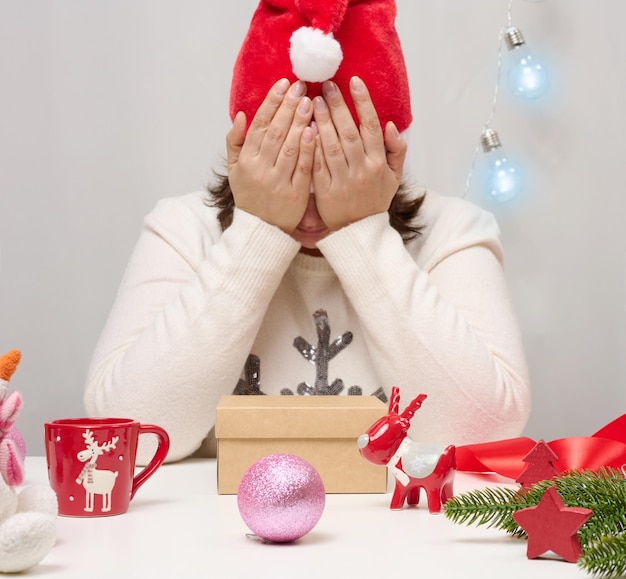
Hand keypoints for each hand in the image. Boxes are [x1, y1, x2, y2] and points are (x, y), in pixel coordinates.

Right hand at [226, 78, 315, 233]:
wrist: (261, 230)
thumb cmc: (250, 196)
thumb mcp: (234, 170)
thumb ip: (235, 142)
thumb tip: (241, 114)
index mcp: (246, 161)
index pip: (259, 125)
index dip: (271, 103)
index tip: (283, 85)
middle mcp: (260, 169)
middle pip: (276, 132)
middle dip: (288, 107)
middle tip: (301, 86)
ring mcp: (278, 181)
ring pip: (290, 146)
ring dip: (300, 122)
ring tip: (310, 101)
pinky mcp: (295, 193)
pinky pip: (303, 167)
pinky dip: (309, 148)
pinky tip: (315, 130)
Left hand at [311, 76, 406, 231]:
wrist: (358, 231)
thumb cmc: (375, 200)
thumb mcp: (394, 177)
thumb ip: (397, 151)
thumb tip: (391, 125)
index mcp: (378, 163)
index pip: (370, 126)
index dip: (363, 102)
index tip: (354, 81)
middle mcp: (361, 170)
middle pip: (348, 132)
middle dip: (337, 106)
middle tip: (326, 85)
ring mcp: (342, 180)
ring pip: (330, 145)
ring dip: (321, 121)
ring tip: (311, 101)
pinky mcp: (325, 190)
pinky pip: (316, 164)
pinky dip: (311, 145)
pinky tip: (304, 128)